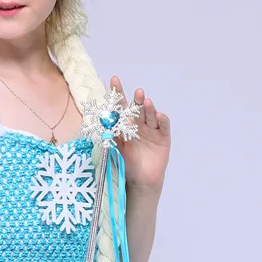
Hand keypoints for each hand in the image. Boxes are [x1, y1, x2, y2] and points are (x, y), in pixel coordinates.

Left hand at [109, 75, 170, 190]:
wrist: (140, 181)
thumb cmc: (127, 163)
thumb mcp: (116, 148)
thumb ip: (110, 134)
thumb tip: (98, 122)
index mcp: (126, 124)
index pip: (122, 107)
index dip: (118, 94)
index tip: (113, 81)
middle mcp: (140, 124)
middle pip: (138, 109)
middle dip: (137, 100)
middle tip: (136, 92)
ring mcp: (152, 129)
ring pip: (150, 115)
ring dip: (149, 108)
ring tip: (145, 101)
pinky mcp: (163, 137)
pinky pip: (163, 126)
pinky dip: (162, 120)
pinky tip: (159, 115)